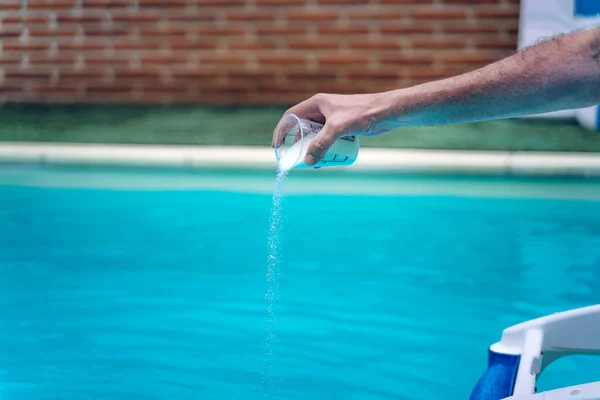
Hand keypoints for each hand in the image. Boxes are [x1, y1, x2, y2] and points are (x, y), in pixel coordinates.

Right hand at [272, 92, 390, 165]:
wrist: (387, 112)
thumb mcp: (338, 128)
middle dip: (299, 145)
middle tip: (299, 159)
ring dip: (313, 149)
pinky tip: (328, 159)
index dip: (281, 130)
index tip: (277, 146)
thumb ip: (322, 144)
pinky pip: (328, 139)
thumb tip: (308, 161)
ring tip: (315, 162)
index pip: (291, 116)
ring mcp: (333, 118)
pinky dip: (325, 148)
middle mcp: (322, 109)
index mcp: (316, 104)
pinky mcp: (343, 126)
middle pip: (303, 128)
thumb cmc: (363, 113)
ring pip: (316, 135)